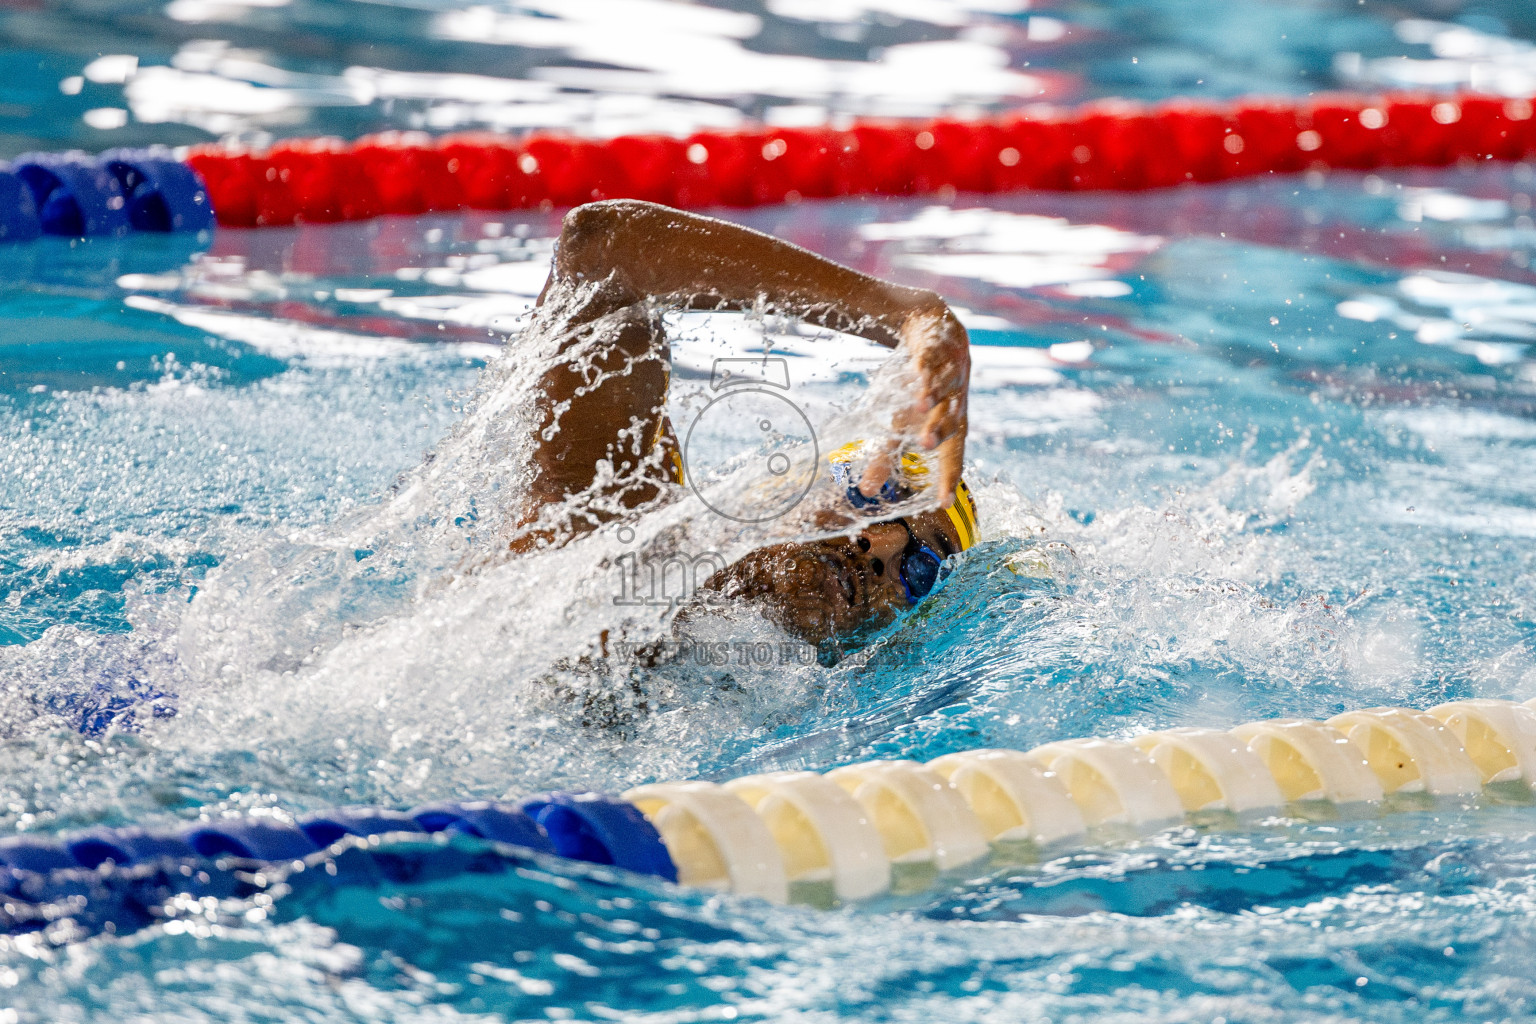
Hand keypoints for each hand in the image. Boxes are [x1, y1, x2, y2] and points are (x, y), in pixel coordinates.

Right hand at [858, 306, 969, 505]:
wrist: (938, 336)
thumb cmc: (921, 393)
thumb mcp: (902, 426)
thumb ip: (885, 457)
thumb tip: (865, 491)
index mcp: (950, 427)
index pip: (952, 457)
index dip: (948, 477)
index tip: (944, 501)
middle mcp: (955, 404)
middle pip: (950, 421)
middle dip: (938, 431)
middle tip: (924, 445)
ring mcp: (949, 376)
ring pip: (943, 387)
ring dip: (932, 395)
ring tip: (921, 404)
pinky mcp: (937, 352)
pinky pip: (933, 360)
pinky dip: (927, 365)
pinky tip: (919, 371)